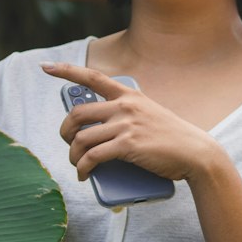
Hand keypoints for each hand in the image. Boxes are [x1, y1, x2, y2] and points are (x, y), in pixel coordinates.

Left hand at [42, 62, 218, 182]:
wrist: (195, 153)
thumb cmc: (171, 139)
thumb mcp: (149, 115)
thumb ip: (127, 116)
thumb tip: (99, 134)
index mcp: (130, 95)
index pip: (93, 77)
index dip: (66, 71)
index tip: (46, 66)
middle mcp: (125, 106)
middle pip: (78, 113)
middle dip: (65, 131)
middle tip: (67, 143)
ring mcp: (126, 125)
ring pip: (82, 139)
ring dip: (73, 155)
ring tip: (77, 165)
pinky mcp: (127, 145)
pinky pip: (93, 157)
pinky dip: (83, 168)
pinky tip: (84, 175)